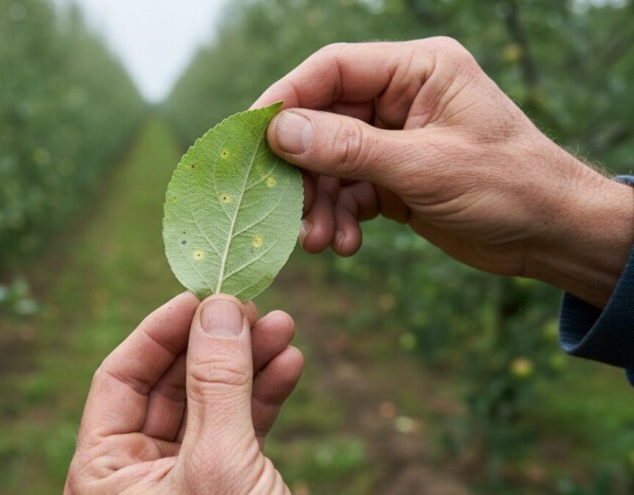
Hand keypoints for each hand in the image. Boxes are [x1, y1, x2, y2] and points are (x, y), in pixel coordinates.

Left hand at [65, 292, 302, 493]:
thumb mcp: (217, 462)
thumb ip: (217, 384)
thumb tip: (220, 308)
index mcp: (104, 472)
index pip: (119, 378)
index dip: (160, 331)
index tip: (201, 295)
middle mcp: (137, 471)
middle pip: (170, 384)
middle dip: (215, 342)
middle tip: (250, 305)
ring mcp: (182, 478)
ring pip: (211, 402)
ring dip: (248, 363)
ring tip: (282, 326)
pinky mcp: (225, 484)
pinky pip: (239, 428)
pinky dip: (263, 397)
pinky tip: (289, 363)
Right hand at [253, 37, 633, 307]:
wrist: (551, 236)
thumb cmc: (509, 186)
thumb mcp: (425, 167)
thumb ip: (349, 149)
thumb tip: (281, 132)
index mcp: (417, 70)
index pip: (332, 70)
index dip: (286, 100)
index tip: (252, 138)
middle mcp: (400, 97)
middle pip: (323, 121)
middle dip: (303, 171)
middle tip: (285, 209)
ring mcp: (394, 138)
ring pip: (330, 162)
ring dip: (319, 204)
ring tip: (320, 241)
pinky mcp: (393, 176)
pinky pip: (347, 191)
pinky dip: (340, 217)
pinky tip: (346, 244)